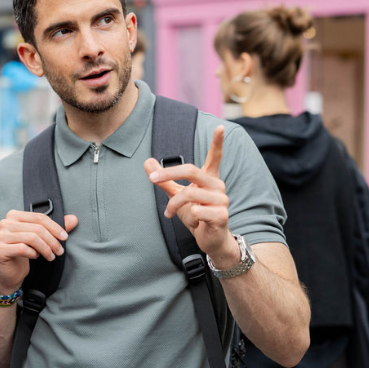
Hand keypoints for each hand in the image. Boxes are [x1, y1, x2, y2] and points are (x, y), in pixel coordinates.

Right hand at [0, 211, 78, 294]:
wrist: (9, 274)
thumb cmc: (24, 254)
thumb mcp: (40, 239)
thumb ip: (54, 228)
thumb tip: (74, 219)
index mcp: (14, 215)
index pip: (39, 217)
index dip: (55, 227)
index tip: (65, 237)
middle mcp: (5, 223)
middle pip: (36, 228)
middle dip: (52, 240)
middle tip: (60, 251)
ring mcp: (0, 236)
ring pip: (31, 238)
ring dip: (46, 248)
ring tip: (51, 256)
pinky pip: (22, 248)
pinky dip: (33, 253)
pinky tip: (35, 257)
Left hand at [144, 126, 235, 258]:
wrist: (210, 240)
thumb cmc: (196, 214)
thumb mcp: (176, 195)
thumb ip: (164, 180)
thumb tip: (146, 162)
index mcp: (209, 178)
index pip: (215, 157)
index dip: (218, 142)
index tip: (220, 127)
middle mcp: (217, 185)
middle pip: (191, 170)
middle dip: (168, 173)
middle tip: (151, 178)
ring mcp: (222, 200)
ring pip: (189, 194)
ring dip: (174, 204)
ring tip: (169, 213)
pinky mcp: (222, 215)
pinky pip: (197, 211)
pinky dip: (188, 217)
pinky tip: (193, 222)